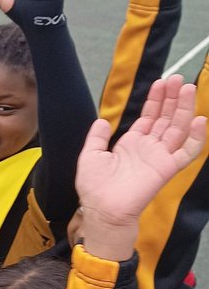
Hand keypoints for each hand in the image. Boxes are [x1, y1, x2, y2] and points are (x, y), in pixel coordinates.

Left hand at [75, 75, 205, 258]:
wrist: (102, 209)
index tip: (161, 82)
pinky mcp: (167, 168)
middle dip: (172, 98)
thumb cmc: (94, 187)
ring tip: (188, 89)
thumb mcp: (91, 156)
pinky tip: (199, 120)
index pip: (149, 116)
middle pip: (166, 118)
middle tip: (179, 79)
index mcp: (132, 143)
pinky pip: (186, 152)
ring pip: (178, 128)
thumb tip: (102, 121)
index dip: (156, 100)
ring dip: (184, 109)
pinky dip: (195, 138)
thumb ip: (98, 137)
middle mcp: (149, 147)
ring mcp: (160, 157)